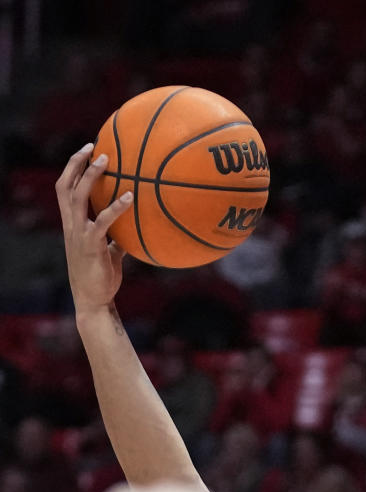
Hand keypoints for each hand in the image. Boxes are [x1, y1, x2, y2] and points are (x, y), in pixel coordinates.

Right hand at [55, 144, 132, 315]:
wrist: (94, 302)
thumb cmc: (101, 279)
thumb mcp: (108, 254)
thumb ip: (115, 240)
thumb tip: (131, 232)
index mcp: (72, 225)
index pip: (65, 189)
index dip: (73, 168)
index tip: (87, 151)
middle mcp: (71, 225)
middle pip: (66, 185)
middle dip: (76, 163)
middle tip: (93, 147)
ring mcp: (79, 234)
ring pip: (78, 196)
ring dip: (91, 176)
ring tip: (107, 160)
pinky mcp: (91, 245)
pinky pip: (102, 221)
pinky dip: (115, 207)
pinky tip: (129, 197)